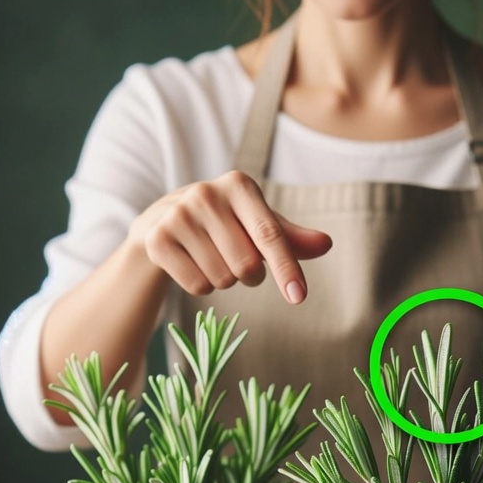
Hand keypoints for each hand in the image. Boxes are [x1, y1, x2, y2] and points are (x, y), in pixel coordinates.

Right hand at [130, 170, 331, 304]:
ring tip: (212, 257)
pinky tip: (192, 263)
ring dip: (225, 280)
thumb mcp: (258, 224)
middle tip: (238, 260)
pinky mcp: (157, 239)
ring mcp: (177, 215)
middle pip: (246, 265)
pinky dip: (202, 285)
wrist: (164, 220)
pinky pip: (197, 286)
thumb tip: (325, 244)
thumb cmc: (225, 223)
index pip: (269, 235)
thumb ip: (292, 238)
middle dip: (250, 275)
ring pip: (222, 279)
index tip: (298, 297)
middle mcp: (205, 194)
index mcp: (238, 185)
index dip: (286, 269)